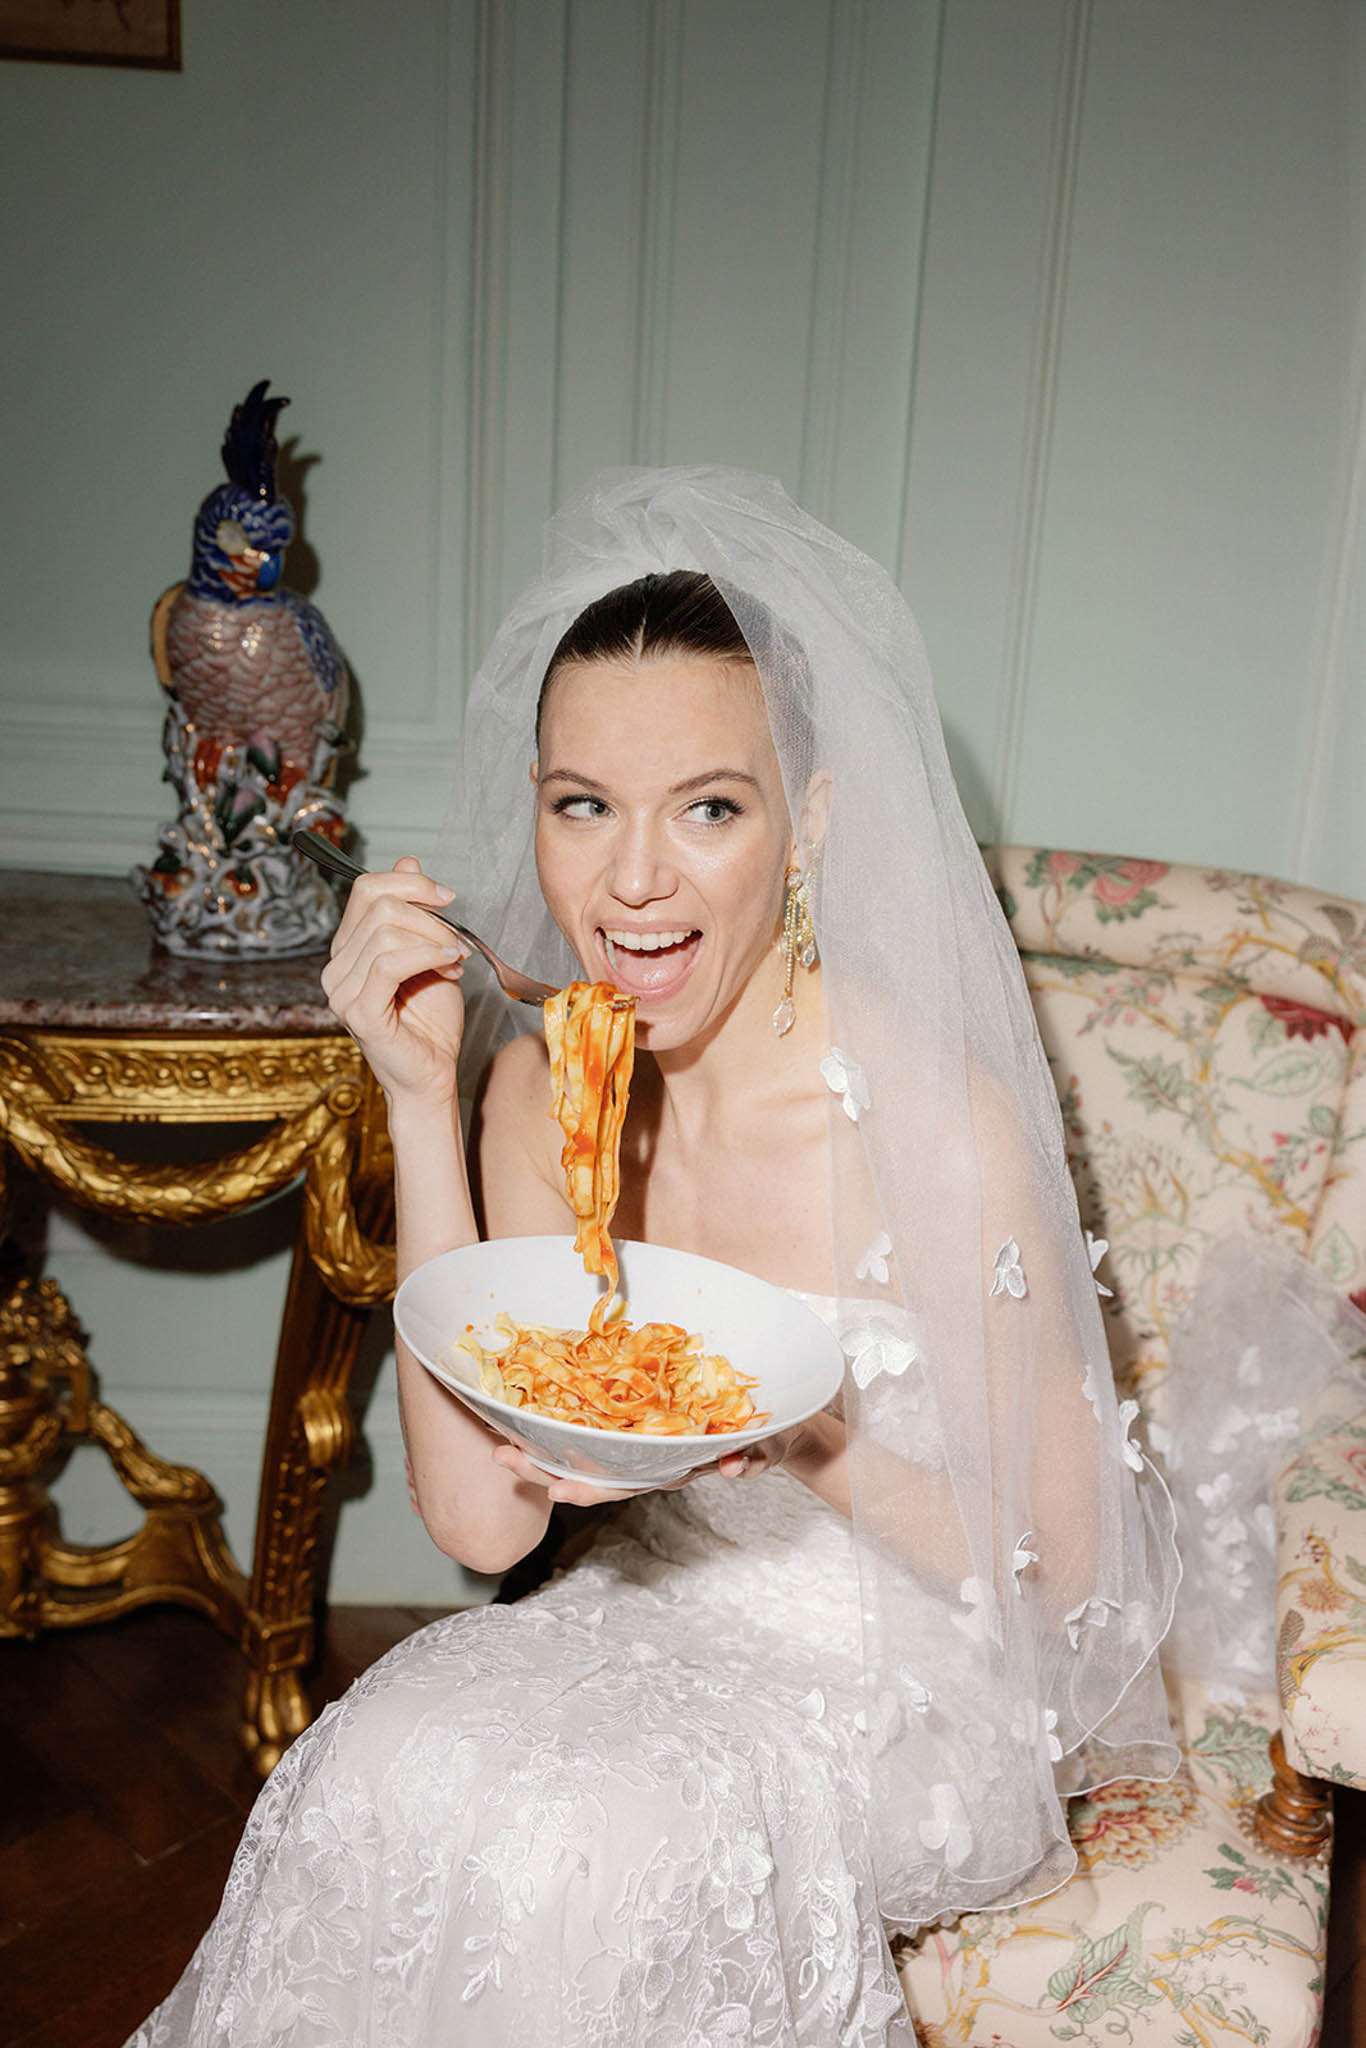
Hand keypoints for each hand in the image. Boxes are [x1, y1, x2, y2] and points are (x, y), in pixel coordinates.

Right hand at [321, 854, 467, 1108]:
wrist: (432, 1074)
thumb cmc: (431, 1021)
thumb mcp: (430, 952)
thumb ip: (415, 910)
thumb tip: (407, 859)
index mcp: (348, 948)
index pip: (366, 888)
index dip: (411, 883)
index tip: (448, 899)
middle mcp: (336, 966)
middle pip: (378, 903)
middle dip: (429, 916)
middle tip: (457, 943)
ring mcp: (341, 990)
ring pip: (386, 931)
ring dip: (434, 940)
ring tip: (455, 963)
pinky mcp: (357, 1011)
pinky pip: (389, 963)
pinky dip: (427, 956)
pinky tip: (449, 966)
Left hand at [489, 1425, 806, 1506]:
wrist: (779, 1425)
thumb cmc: (772, 1437)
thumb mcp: (767, 1447)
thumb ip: (752, 1457)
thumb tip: (733, 1467)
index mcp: (674, 1465)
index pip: (625, 1482)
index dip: (590, 1486)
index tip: (553, 1489)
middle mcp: (653, 1456)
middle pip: (593, 1470)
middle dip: (548, 1467)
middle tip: (503, 1456)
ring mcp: (648, 1439)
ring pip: (590, 1451)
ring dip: (547, 1448)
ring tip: (503, 1440)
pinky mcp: (648, 1417)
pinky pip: (603, 1426)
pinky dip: (568, 1423)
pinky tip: (533, 1416)